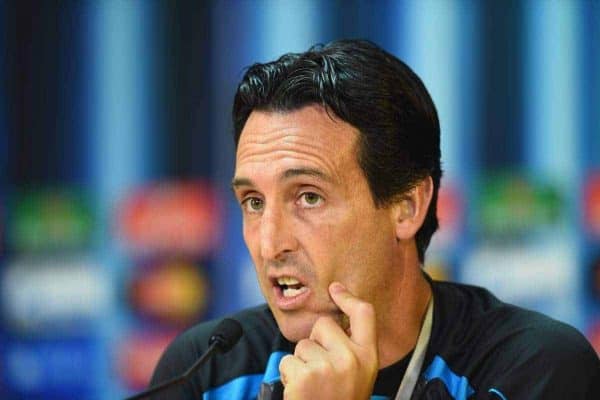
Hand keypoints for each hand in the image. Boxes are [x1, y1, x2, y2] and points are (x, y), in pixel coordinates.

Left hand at [278, 282, 378, 399]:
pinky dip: (288, 375)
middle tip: (321, 371)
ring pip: (302, 345)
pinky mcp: (305, 375)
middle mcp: (352, 358)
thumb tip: (330, 321)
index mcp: (369, 357)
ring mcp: (329, 366)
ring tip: (312, 387)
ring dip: (301, 363)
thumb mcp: (358, 376)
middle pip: (323, 325)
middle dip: (315, 342)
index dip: (348, 298)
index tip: (335, 289)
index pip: (364, 314)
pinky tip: (300, 393)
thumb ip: (350, 349)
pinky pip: (287, 361)